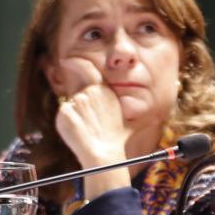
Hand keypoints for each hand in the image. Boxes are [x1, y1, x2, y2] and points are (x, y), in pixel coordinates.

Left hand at [54, 57, 132, 173]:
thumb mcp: (125, 120)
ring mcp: (78, 102)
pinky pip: (64, 113)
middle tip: (89, 121)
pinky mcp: (65, 113)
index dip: (76, 63)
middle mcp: (91, 93)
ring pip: (72, 104)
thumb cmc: (114, 139)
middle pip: (79, 93)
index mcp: (105, 91)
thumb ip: (128, 109)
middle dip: (81, 105)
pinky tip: (79, 131)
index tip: (67, 61)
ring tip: (87, 129)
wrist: (103, 154)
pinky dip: (68, 122)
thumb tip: (150, 113)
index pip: (87, 69)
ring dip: (76, 115)